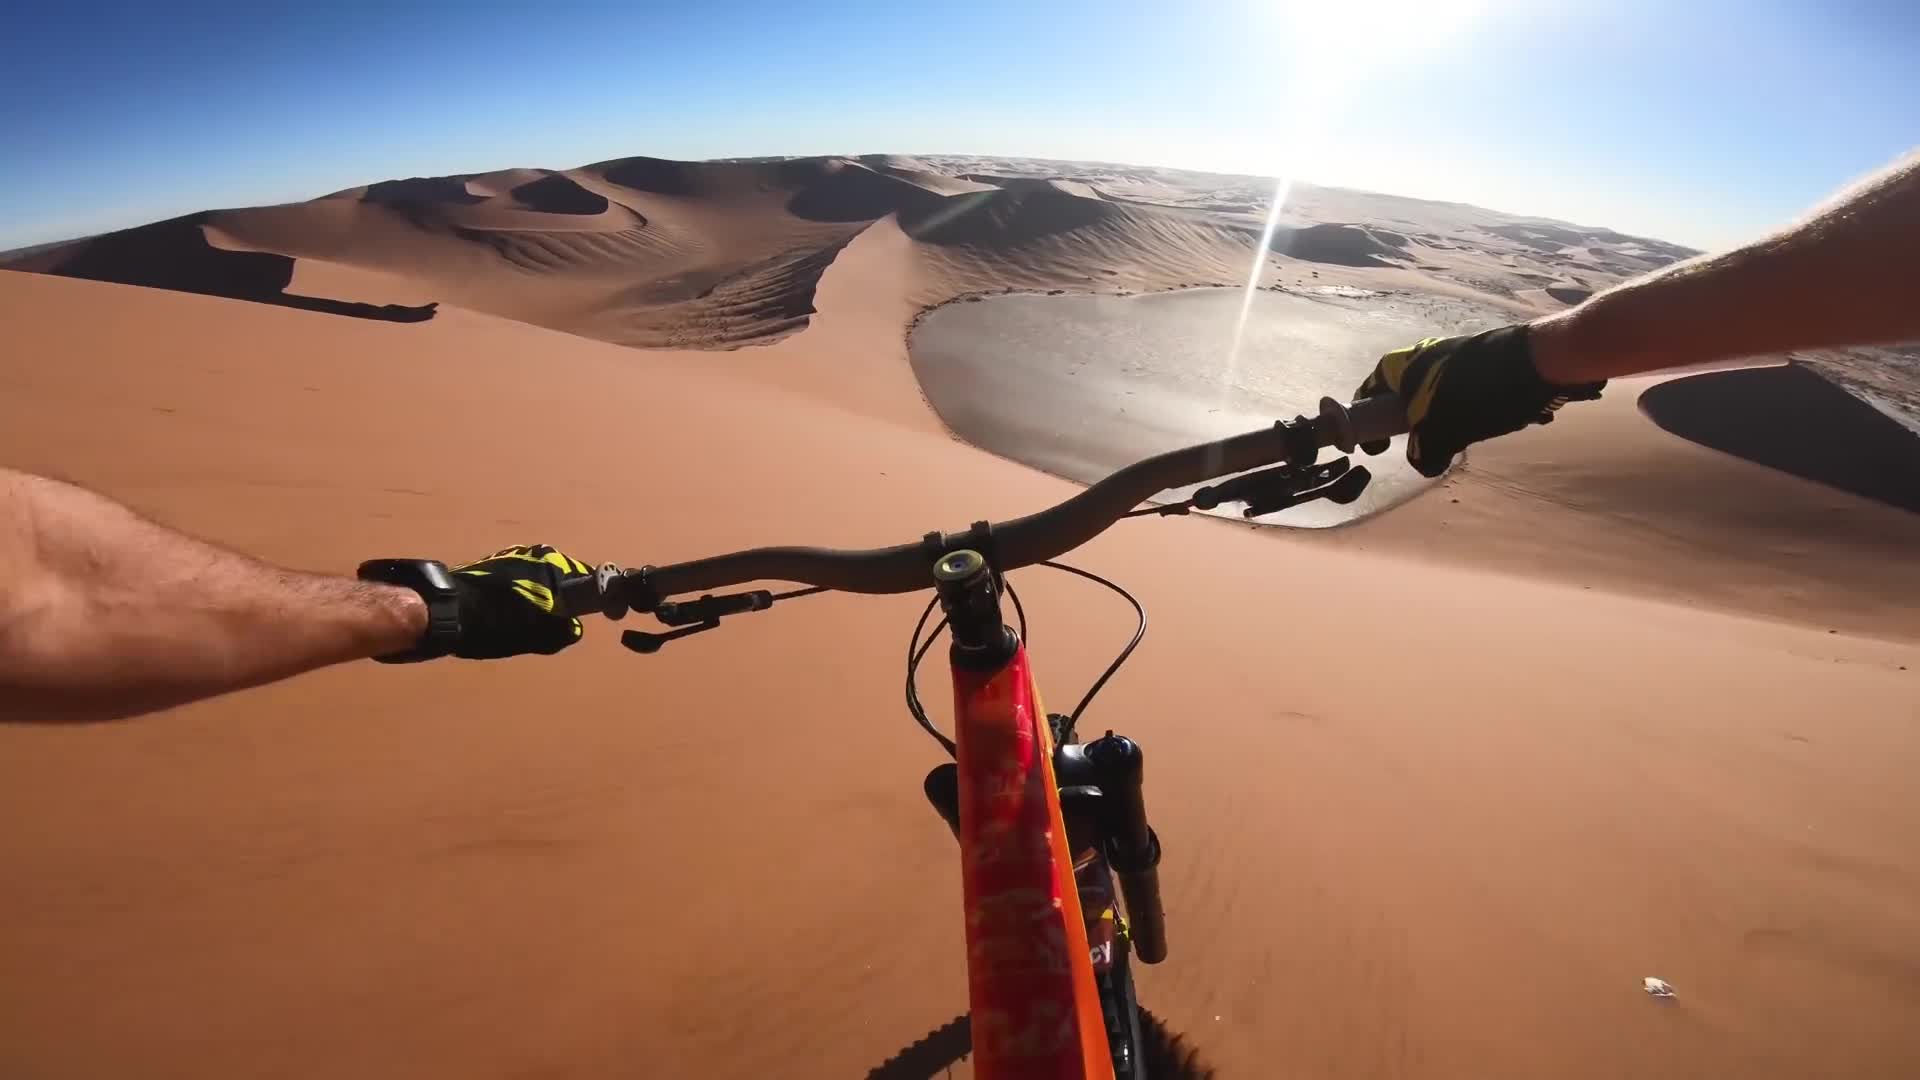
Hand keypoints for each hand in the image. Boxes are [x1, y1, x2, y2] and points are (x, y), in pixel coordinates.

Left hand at [449, 545, 593, 658]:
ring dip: (542, 594)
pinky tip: (509, 611)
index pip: (587, 578)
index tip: (589, 614)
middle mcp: (536, 553)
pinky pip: (521, 577)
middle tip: (556, 623)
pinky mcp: (494, 562)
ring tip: (530, 620)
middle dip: (564, 596)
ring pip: (541, 577)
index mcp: (553, 565)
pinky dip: (523, 592)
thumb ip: (562, 632)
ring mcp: (513, 555)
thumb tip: (573, 628)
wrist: (445, 609)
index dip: (592, 597)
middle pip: (563, 576)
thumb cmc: (496, 622)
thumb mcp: (536, 636)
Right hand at [1354, 325, 1604, 476]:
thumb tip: (1425, 463)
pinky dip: (1479, 408)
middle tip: (1425, 443)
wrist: (1537, 363)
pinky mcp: (1490, 357)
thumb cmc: (1477, 397)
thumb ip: (1425, 452)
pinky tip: (1500, 422)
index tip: (1376, 442)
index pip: (1373, 385)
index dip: (1367, 414)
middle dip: (1416, 420)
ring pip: (1443, 391)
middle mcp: (1429, 354)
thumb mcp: (1443, 434)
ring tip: (1467, 438)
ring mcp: (1461, 353)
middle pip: (1409, 391)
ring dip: (1451, 416)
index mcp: (1407, 366)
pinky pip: (1474, 388)